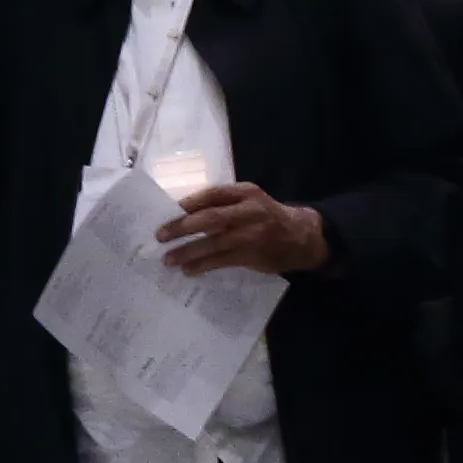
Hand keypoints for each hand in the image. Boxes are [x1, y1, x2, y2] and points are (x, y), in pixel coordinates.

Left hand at [158, 182, 328, 276]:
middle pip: (210, 218)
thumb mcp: (251, 202)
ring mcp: (252, 234)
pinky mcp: (253, 254)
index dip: (189, 202)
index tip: (166, 210)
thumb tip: (183, 214)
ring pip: (214, 242)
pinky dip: (202, 265)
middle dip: (182, 227)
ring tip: (168, 259)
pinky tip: (189, 269)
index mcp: (247, 193)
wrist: (302, 237)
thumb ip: (225, 204)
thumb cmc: (267, 217)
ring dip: (188, 251)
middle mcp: (250, 211)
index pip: (213, 194)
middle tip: (160, 236)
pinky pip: (222, 260)